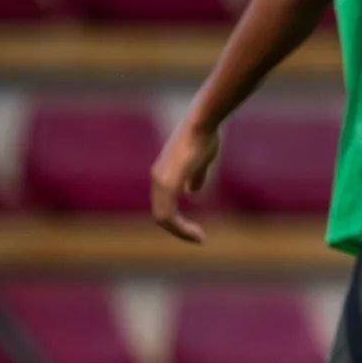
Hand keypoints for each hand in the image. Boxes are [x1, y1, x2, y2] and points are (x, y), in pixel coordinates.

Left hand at [149, 121, 219, 243]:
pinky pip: (167, 214)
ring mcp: (161, 181)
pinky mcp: (168, 183)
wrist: (203, 123)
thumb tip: (192, 191)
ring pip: (162, 218)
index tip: (198, 231)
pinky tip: (196, 231)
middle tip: (199, 238)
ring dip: (181, 231)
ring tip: (198, 238)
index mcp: (163, 175)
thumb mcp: (201, 161)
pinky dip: (180, 227)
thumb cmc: (204, 137)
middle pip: (161, 215)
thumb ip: (196, 176)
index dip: (179, 221)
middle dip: (180, 230)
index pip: (164, 206)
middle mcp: (157, 179)